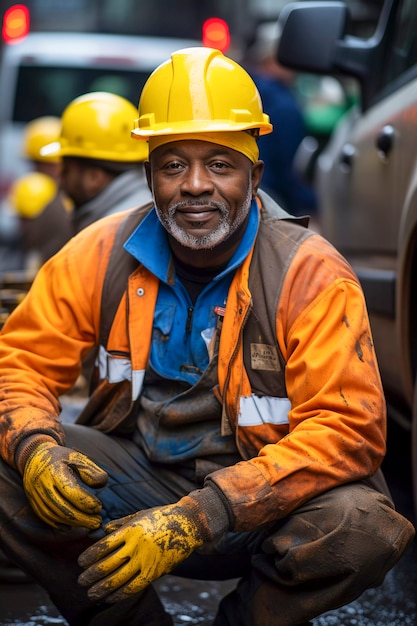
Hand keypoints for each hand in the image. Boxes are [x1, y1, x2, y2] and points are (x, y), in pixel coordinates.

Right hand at [23, 441, 107, 528]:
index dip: (86, 502)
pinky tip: (73, 526)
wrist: (34, 458)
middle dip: (82, 518)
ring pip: (54, 515)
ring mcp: (36, 495)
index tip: (99, 507)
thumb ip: (90, 470)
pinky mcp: (34, 502)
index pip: (71, 491)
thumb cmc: (61, 458)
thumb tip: (102, 483)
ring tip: (89, 525)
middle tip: (98, 522)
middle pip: (62, 507)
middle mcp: (43, 485)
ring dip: (73, 523)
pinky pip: (46, 517)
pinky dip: (60, 524)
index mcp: (54, 471)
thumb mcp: (77, 457)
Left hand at [78, 498, 203, 602]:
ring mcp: (146, 560)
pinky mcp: (155, 571)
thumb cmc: (161, 516)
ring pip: (119, 579)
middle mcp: (136, 546)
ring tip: (91, 593)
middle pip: (108, 564)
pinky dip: (120, 593)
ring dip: (102, 588)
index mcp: (130, 530)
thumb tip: (104, 530)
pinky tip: (110, 597)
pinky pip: (134, 586)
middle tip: (81, 581)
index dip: (90, 556)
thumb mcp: (140, 514)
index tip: (80, 563)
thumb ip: (121, 523)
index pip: (104, 546)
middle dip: (91, 575)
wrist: (188, 524)